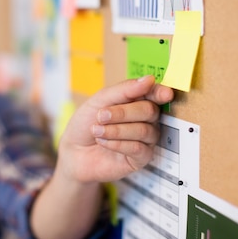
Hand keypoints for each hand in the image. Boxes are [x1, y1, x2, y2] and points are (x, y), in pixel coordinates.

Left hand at [56, 75, 173, 183]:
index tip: (165, 93)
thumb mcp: (100, 100)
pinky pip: (138, 148)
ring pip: (144, 130)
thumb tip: (149, 80)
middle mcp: (146, 120)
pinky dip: (117, 144)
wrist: (73, 151)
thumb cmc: (86, 123)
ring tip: (97, 130)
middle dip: (123, 112)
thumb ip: (125, 90)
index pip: (155, 94)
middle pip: (149, 111)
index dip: (159, 92)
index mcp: (138, 101)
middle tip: (101, 116)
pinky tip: (103, 142)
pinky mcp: (141, 158)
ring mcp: (146, 140)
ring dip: (116, 130)